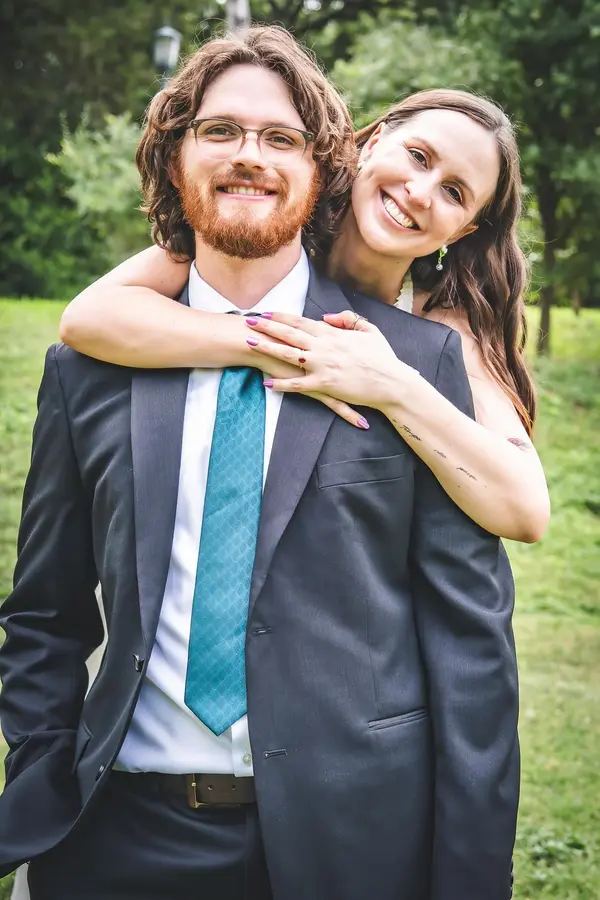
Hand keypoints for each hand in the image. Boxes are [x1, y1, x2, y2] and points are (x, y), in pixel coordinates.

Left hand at [245, 311, 416, 410]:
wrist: (392, 383)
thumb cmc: (383, 358)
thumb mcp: (369, 330)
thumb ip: (348, 319)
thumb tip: (325, 317)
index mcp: (333, 334)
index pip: (301, 321)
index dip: (282, 316)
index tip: (266, 311)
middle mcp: (324, 347)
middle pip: (289, 333)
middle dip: (267, 326)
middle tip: (249, 321)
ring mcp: (322, 366)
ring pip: (288, 354)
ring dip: (267, 348)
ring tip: (249, 343)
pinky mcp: (324, 385)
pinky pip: (298, 384)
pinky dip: (281, 384)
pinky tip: (267, 383)